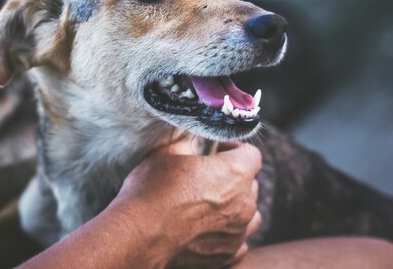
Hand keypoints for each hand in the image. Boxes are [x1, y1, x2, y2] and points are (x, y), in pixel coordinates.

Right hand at [115, 137, 261, 268]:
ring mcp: (238, 231)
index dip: (235, 149)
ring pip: (250, 214)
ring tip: (212, 203)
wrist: (140, 234)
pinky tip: (211, 227)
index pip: (252, 155)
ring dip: (236, 206)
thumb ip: (187, 142)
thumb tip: (190, 138)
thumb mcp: (167, 152)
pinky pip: (239, 240)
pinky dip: (229, 232)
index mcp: (235, 172)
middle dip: (234, 178)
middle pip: (251, 184)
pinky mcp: (227, 253)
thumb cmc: (153, 190)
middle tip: (207, 176)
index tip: (218, 150)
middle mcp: (244, 203)